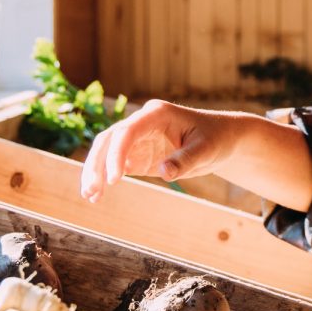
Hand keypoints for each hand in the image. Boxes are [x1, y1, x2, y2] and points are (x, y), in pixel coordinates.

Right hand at [78, 100, 234, 200]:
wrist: (221, 139)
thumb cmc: (215, 139)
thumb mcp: (206, 150)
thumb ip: (185, 159)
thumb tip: (164, 173)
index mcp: (156, 114)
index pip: (127, 131)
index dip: (117, 154)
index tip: (114, 179)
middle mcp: (142, 123)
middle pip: (109, 139)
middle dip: (97, 163)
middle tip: (91, 190)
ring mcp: (138, 138)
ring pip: (106, 151)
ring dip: (95, 172)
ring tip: (89, 196)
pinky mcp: (139, 154)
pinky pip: (115, 165)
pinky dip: (104, 179)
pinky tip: (96, 196)